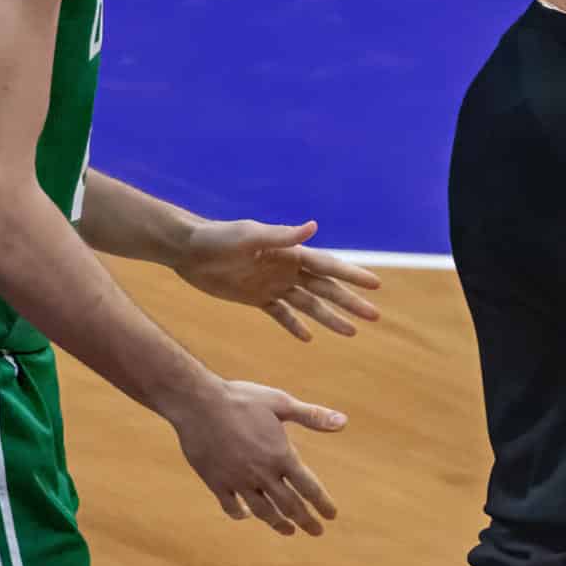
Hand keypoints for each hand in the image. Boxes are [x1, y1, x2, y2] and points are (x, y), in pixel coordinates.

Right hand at [169, 379, 345, 535]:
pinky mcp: (216, 482)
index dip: (322, 504)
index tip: (332, 515)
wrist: (198, 403)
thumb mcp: (280, 403)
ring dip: (278, 523)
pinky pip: (231, 506)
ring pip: (262, 511)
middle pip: (289, 506)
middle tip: (317, 531)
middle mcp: (262, 474)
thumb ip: (312, 416)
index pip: (309, 488)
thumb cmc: (242, 399)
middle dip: (306, 520)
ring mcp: (238, 481)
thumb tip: (343, 421)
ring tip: (288, 530)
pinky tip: (246, 515)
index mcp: (281, 455)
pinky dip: (240, 514)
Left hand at [174, 219, 381, 340]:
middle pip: (326, 289)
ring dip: (330, 318)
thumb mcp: (249, 236)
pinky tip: (309, 338)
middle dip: (350, 302)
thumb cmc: (218, 238)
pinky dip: (295, 326)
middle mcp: (286, 269)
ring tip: (352, 333)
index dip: (353, 275)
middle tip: (375, 316)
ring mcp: (273, 284)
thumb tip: (314, 226)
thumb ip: (281, 236)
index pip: (329, 266)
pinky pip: (281, 315)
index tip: (376, 285)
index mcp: (290, 253)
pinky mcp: (256, 298)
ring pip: (309, 305)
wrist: (188, 251)